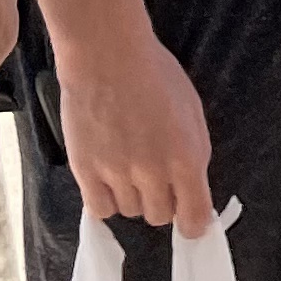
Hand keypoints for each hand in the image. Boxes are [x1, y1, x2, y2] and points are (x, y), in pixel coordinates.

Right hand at [48, 7, 214, 234]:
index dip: (194, 224)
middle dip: (162, 202)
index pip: (195, 216)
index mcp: (187, 157)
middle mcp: (154, 172)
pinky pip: (101, 209)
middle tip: (156, 179)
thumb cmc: (155, 75)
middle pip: (160, 216)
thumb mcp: (192, 111)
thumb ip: (193, 154)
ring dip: (133, 197)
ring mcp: (117, 174)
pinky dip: (106, 200)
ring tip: (128, 167)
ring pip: (131, 212)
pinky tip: (107, 180)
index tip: (191, 222)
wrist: (107, 57)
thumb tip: (192, 187)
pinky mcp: (86, 172)